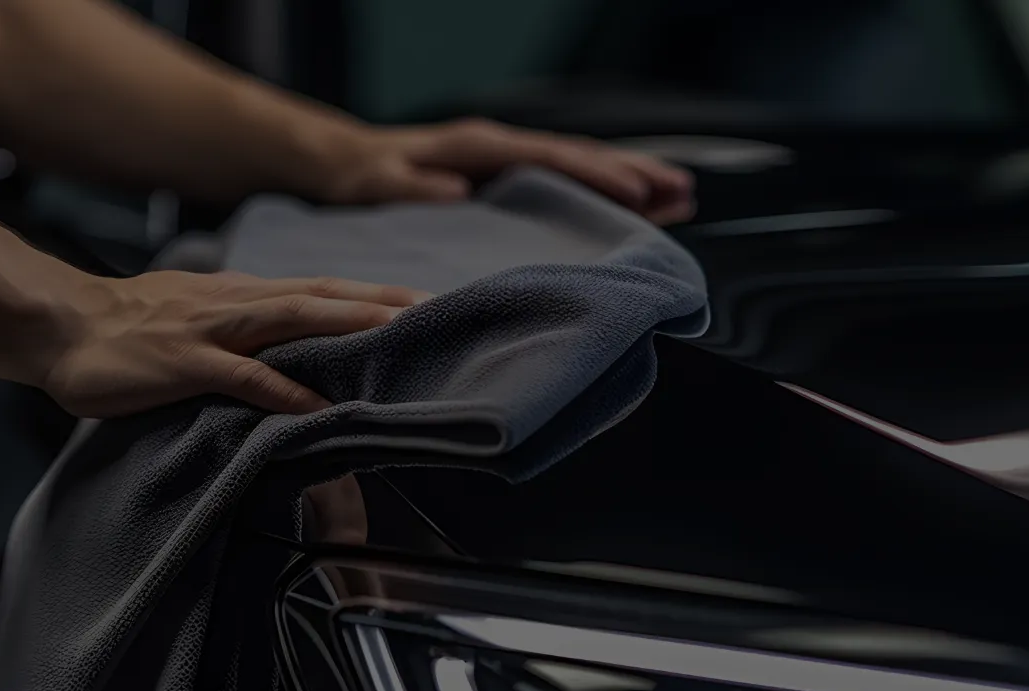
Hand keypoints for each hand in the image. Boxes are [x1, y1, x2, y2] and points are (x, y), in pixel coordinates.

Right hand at [43, 271, 425, 417]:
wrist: (61, 325)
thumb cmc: (124, 331)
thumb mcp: (191, 318)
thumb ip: (237, 331)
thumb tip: (278, 351)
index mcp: (238, 294)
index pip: (316, 288)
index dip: (368, 293)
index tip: (417, 301)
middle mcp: (234, 303)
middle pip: (319, 295)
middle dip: (378, 301)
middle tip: (432, 308)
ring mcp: (211, 331)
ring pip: (293, 318)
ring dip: (347, 322)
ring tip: (396, 332)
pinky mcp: (187, 364)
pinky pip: (246, 378)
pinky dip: (287, 393)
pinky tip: (320, 409)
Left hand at [323, 118, 696, 224]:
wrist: (346, 163)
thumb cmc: (362, 176)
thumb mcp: (378, 183)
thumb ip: (414, 188)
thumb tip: (457, 193)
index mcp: (480, 145)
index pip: (551, 157)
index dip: (596, 175)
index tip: (637, 193)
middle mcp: (502, 146)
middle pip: (580, 157)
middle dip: (634, 173)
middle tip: (683, 192)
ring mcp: (509, 161)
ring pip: (582, 167)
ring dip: (630, 181)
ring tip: (681, 199)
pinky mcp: (509, 177)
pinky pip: (566, 182)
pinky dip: (603, 191)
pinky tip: (637, 207)